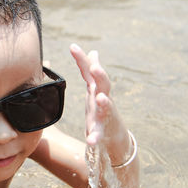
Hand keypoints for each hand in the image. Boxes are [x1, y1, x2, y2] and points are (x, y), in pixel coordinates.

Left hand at [69, 43, 129, 164]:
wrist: (114, 136)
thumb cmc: (101, 109)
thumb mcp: (95, 89)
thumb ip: (91, 72)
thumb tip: (93, 52)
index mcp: (96, 88)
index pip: (89, 71)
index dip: (82, 59)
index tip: (72, 46)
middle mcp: (102, 99)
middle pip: (103, 85)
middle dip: (100, 75)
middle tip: (95, 67)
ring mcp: (104, 115)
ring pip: (106, 108)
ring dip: (104, 102)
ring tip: (100, 97)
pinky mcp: (103, 132)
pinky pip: (99, 135)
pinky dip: (95, 137)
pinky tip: (90, 140)